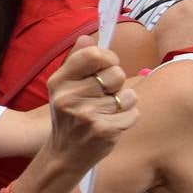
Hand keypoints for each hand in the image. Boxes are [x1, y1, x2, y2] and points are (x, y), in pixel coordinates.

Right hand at [46, 36, 138, 165]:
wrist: (64, 155)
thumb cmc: (69, 117)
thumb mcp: (64, 88)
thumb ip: (76, 62)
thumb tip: (86, 38)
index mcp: (59, 82)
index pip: (94, 54)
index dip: (108, 58)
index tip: (106, 68)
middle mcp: (69, 97)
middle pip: (115, 73)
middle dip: (117, 83)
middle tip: (104, 96)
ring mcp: (86, 115)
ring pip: (127, 94)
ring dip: (124, 102)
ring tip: (107, 112)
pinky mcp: (103, 131)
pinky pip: (133, 113)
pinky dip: (128, 118)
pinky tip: (112, 125)